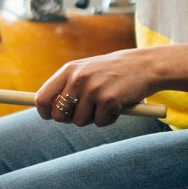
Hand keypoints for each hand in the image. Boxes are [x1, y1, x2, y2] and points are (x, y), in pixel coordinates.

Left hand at [33, 48, 162, 127]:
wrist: (145, 66)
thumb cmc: (113, 72)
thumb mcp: (86, 71)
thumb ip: (67, 87)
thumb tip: (51, 112)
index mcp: (69, 70)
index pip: (43, 97)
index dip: (44, 112)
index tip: (51, 117)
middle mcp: (77, 79)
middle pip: (58, 115)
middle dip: (69, 119)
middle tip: (85, 112)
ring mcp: (92, 90)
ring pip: (79, 121)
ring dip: (92, 118)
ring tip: (105, 104)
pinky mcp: (108, 101)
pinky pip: (100, 122)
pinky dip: (108, 119)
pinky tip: (117, 105)